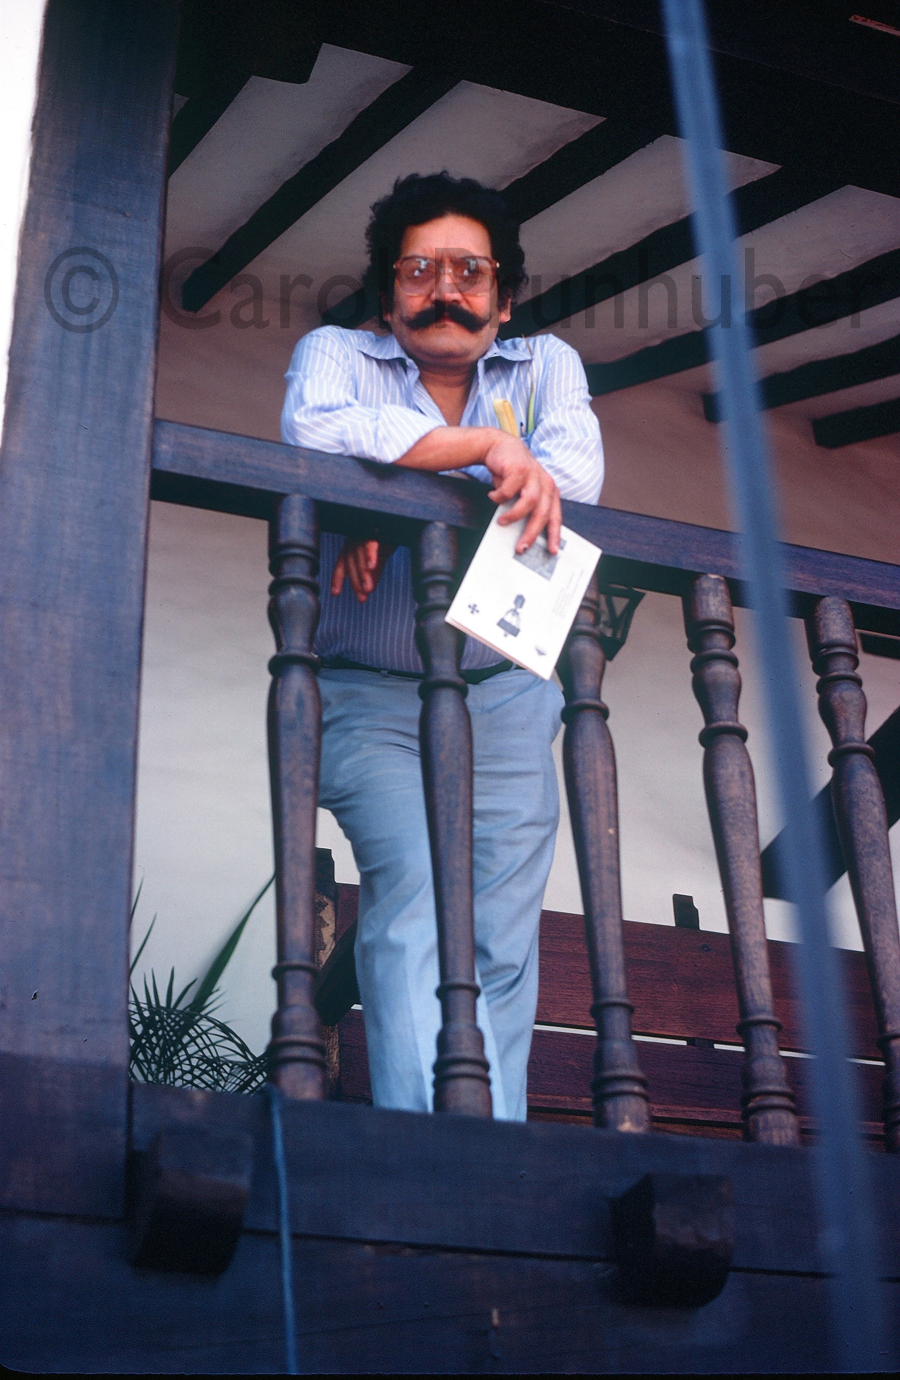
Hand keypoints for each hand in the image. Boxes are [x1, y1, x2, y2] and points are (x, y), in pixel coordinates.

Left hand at [331, 537, 393, 602]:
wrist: (398, 520)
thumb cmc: (388, 538)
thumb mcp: (379, 557)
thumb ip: (373, 573)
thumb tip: (367, 592)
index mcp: (351, 547)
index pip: (342, 565)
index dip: (337, 579)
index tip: (335, 593)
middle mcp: (354, 540)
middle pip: (351, 564)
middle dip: (356, 582)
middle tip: (362, 598)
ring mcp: (363, 535)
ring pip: (359, 557)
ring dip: (364, 574)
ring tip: (368, 590)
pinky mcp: (375, 531)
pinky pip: (370, 544)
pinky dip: (370, 555)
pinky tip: (372, 566)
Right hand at [482, 432, 561, 553]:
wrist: (498, 446)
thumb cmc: (511, 473)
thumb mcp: (523, 491)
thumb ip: (526, 508)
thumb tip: (523, 535)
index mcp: (549, 491)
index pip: (555, 516)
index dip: (554, 534)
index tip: (552, 551)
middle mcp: (545, 483)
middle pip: (543, 513)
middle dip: (531, 533)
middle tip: (521, 547)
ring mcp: (533, 474)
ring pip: (529, 502)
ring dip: (513, 516)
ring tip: (501, 521)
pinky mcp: (519, 468)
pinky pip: (509, 490)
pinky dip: (498, 497)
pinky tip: (492, 495)